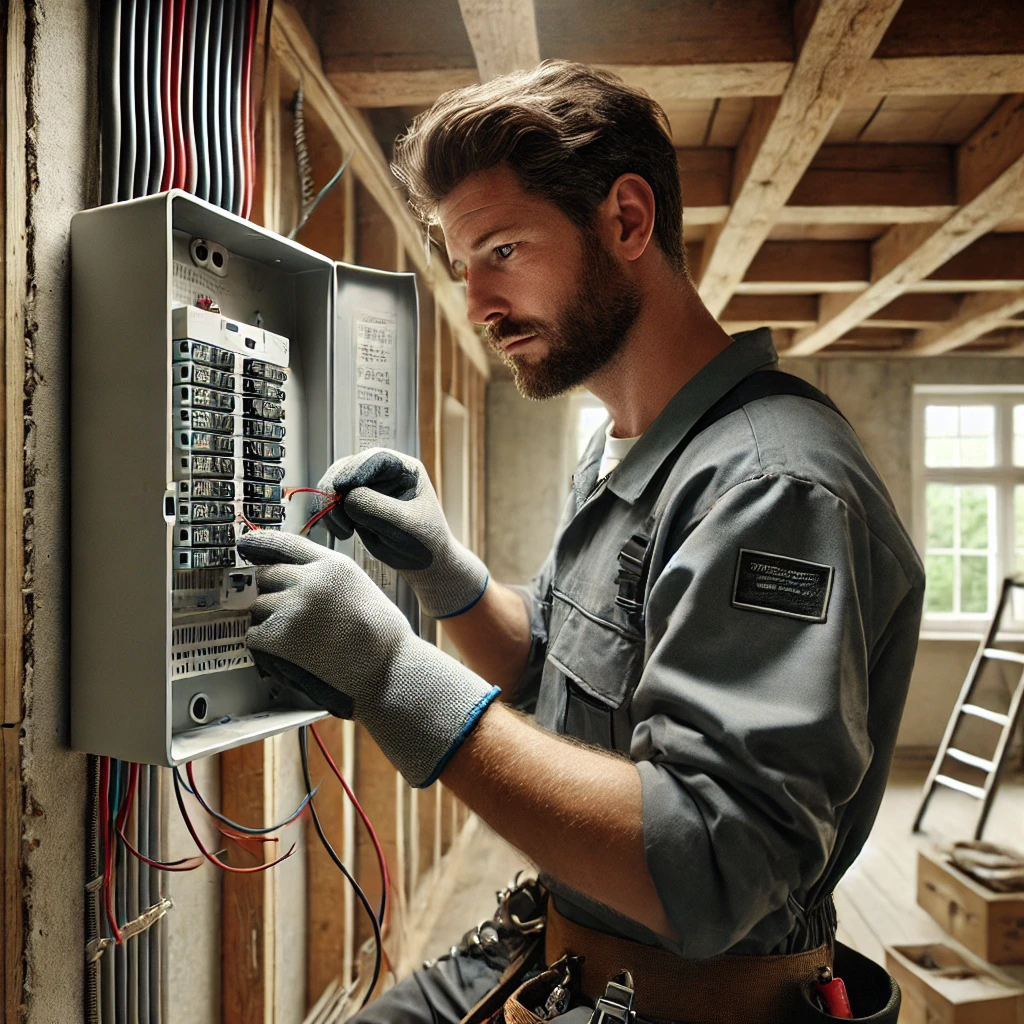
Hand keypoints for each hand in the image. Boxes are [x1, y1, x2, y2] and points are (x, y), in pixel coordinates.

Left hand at [238, 529, 498, 786]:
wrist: (388, 672)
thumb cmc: (381, 637)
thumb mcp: (358, 587)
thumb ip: (325, 575)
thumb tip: (292, 574)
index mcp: (331, 565)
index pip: (286, 543)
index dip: (261, 542)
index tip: (245, 543)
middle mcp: (308, 580)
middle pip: (266, 576)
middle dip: (274, 594)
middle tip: (295, 617)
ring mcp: (290, 608)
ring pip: (258, 608)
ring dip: (270, 623)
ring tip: (302, 641)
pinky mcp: (276, 637)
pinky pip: (253, 636)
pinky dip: (265, 648)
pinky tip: (291, 655)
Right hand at [314, 448, 488, 618]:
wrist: (423, 563)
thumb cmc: (424, 541)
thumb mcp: (405, 524)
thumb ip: (377, 508)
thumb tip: (346, 497)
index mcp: (403, 469)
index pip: (376, 458)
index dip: (356, 469)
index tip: (341, 487)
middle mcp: (382, 474)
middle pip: (347, 468)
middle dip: (335, 490)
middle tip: (336, 516)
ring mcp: (365, 489)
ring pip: (334, 485)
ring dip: (329, 506)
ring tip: (343, 531)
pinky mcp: (353, 505)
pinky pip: (331, 504)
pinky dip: (328, 516)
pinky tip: (341, 533)